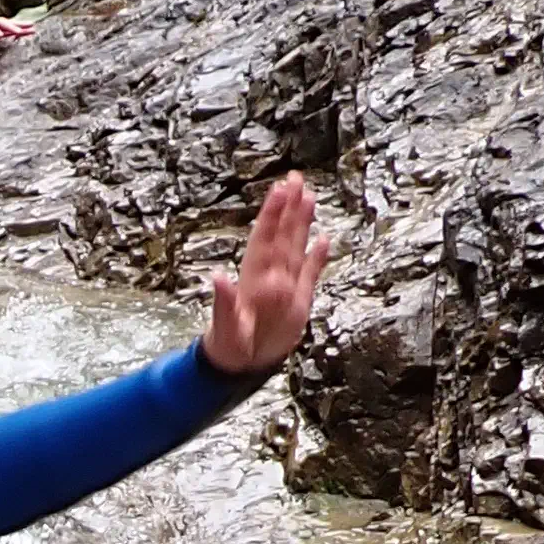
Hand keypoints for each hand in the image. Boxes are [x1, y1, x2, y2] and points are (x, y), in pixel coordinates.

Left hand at [202, 170, 330, 377]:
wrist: (240, 365)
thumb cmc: (228, 346)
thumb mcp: (225, 326)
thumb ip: (225, 302)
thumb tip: (219, 277)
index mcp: (254, 278)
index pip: (266, 239)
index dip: (272, 214)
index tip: (279, 189)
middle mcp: (271, 276)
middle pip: (283, 235)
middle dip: (288, 207)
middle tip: (295, 178)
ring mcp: (285, 286)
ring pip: (297, 248)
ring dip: (302, 223)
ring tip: (309, 197)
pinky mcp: (298, 301)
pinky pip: (310, 274)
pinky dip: (318, 258)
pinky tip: (324, 240)